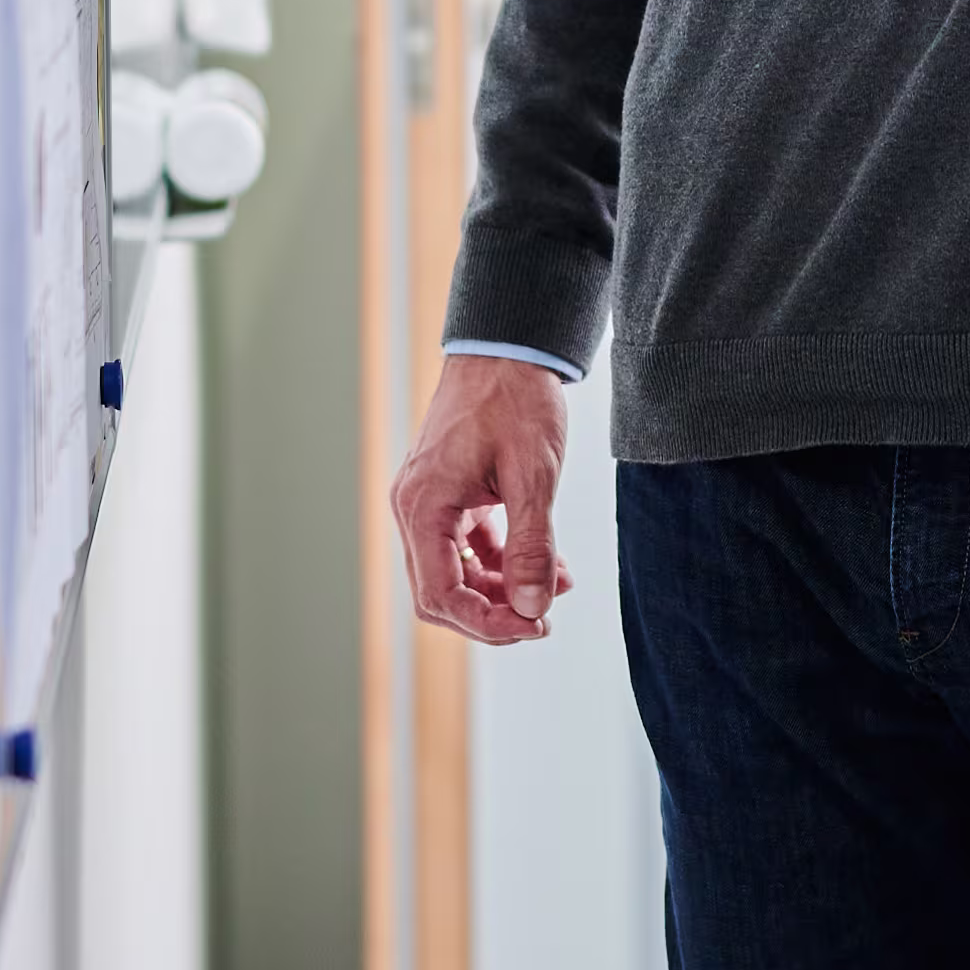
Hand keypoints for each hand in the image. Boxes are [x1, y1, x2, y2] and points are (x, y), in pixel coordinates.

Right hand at [388, 351, 575, 644]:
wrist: (508, 344)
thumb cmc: (516, 397)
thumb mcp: (534, 475)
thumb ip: (532, 546)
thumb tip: (531, 608)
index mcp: (423, 507)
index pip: (441, 595)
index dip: (487, 623)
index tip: (535, 625)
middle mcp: (414, 509)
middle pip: (441, 594)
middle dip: (493, 613)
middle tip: (543, 617)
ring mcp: (429, 502)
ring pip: (456, 574)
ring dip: (501, 590)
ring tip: (554, 587)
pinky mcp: (449, 495)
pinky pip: (467, 548)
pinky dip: (502, 563)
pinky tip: (546, 565)